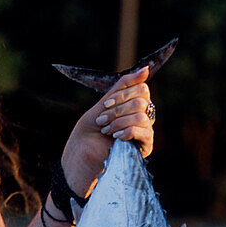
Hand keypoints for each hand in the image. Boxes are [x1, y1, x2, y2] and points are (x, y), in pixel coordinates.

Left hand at [60, 67, 154, 195]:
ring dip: (119, 121)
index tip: (104, 105)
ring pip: (142, 115)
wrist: (79, 157)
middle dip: (117, 109)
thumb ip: (122, 87)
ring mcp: (144, 131)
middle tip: (101, 121)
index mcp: (132, 104)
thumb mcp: (102, 105)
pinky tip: (115, 138)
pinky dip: (127, 131)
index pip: (141, 88)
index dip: (122, 94)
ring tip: (105, 131)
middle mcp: (141, 116)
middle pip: (142, 99)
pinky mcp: (144, 147)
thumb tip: (146, 68)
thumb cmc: (88, 132)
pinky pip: (145, 131)